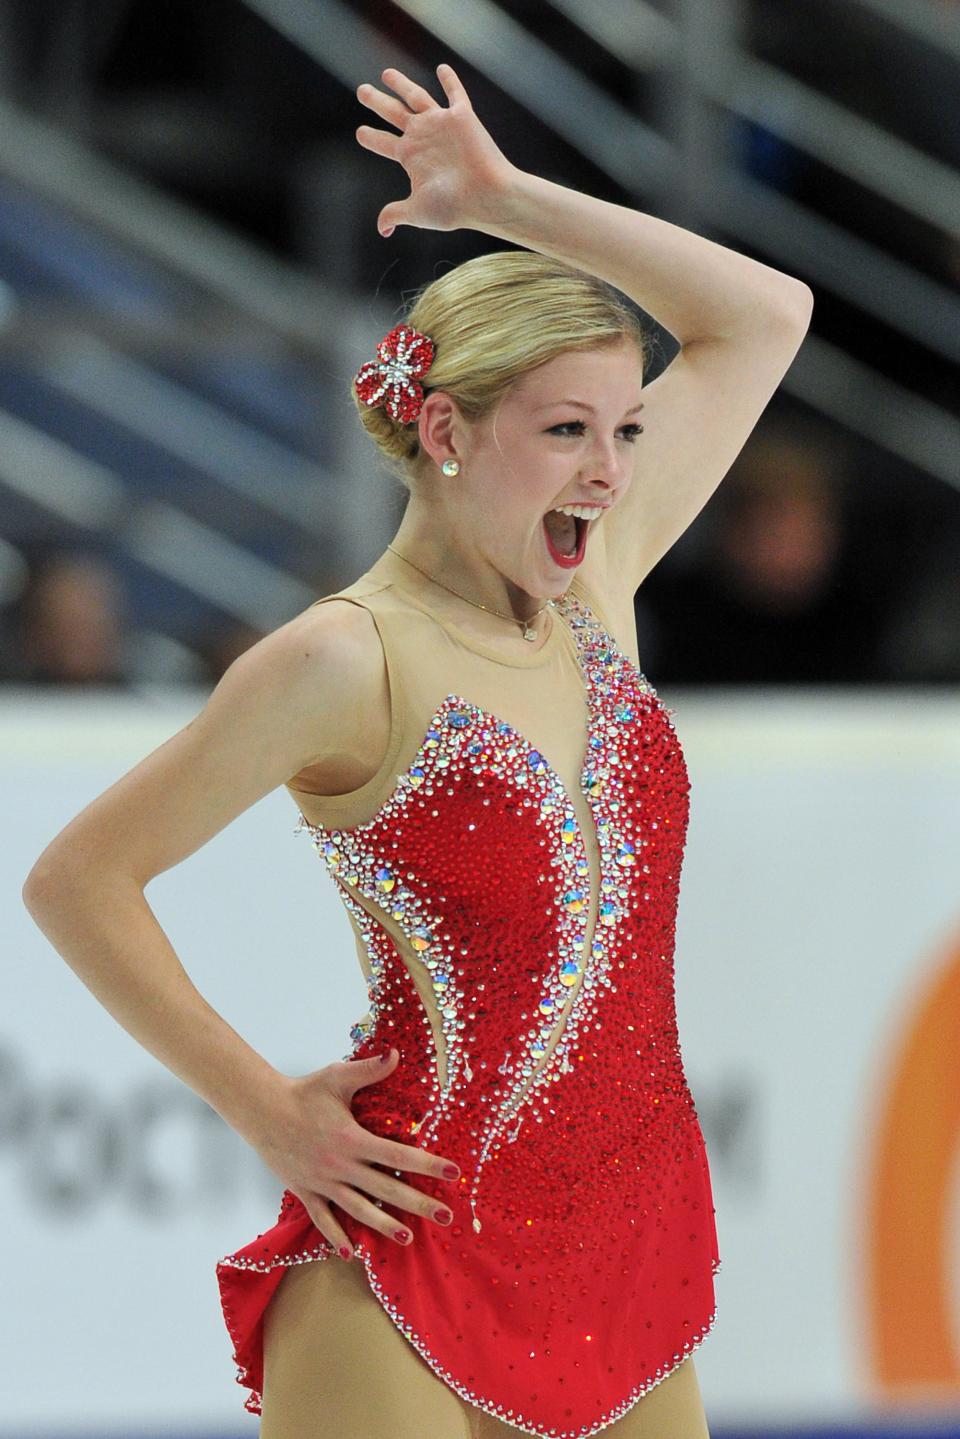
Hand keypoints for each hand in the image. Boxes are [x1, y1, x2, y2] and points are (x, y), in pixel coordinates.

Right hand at [251, 1048, 459, 1258]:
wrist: (262, 1110)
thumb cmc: (303, 1091)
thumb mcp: (337, 1076)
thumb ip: (368, 1069)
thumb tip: (396, 1054)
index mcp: (353, 1139)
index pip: (399, 1156)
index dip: (428, 1165)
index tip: (453, 1173)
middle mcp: (341, 1166)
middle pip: (387, 1189)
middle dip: (419, 1203)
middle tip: (446, 1216)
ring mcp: (323, 1182)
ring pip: (359, 1210)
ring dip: (384, 1225)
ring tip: (407, 1237)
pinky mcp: (305, 1192)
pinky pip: (322, 1219)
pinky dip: (336, 1236)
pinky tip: (350, 1253)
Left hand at [355, 62, 518, 235]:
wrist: (487, 196)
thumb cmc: (455, 206)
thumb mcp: (417, 211)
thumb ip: (395, 213)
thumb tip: (382, 229)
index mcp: (411, 157)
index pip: (384, 143)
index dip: (370, 137)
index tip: (360, 133)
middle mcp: (423, 138)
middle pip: (393, 113)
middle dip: (376, 102)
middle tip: (361, 91)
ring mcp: (442, 125)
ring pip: (416, 97)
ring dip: (401, 84)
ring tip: (386, 74)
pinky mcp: (462, 116)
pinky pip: (455, 93)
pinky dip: (450, 80)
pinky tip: (443, 68)